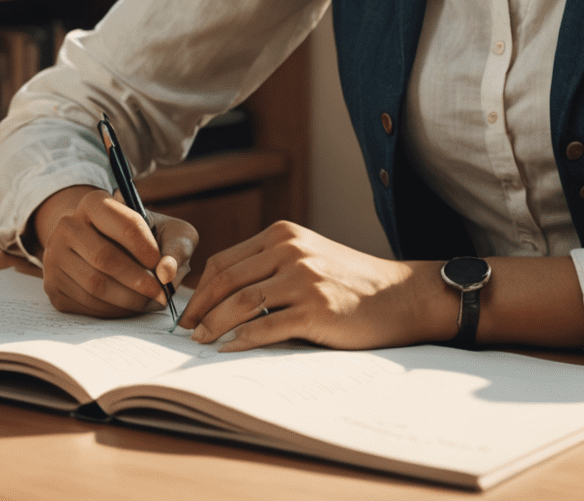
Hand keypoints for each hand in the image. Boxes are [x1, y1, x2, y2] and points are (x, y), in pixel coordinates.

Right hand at [35, 184, 198, 318]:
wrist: (109, 246)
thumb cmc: (147, 237)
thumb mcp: (169, 231)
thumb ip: (176, 248)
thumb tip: (167, 273)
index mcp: (94, 203)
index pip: (125, 225)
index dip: (147, 249)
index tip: (162, 266)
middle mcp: (67, 226)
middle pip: (105, 258)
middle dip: (138, 280)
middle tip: (161, 294)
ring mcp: (54, 258)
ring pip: (94, 285)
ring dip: (128, 299)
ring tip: (149, 302)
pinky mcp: (53, 287)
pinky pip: (84, 304)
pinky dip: (112, 310)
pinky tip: (130, 307)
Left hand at [179, 221, 453, 351]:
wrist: (397, 294)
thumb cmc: (350, 280)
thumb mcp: (309, 256)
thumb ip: (271, 264)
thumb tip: (221, 294)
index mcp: (284, 234)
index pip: (224, 261)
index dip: (200, 289)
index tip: (189, 311)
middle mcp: (291, 250)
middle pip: (227, 281)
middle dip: (199, 309)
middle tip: (186, 332)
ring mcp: (303, 279)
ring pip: (240, 303)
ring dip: (214, 325)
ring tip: (202, 343)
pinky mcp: (315, 309)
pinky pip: (266, 327)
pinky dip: (241, 340)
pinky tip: (229, 349)